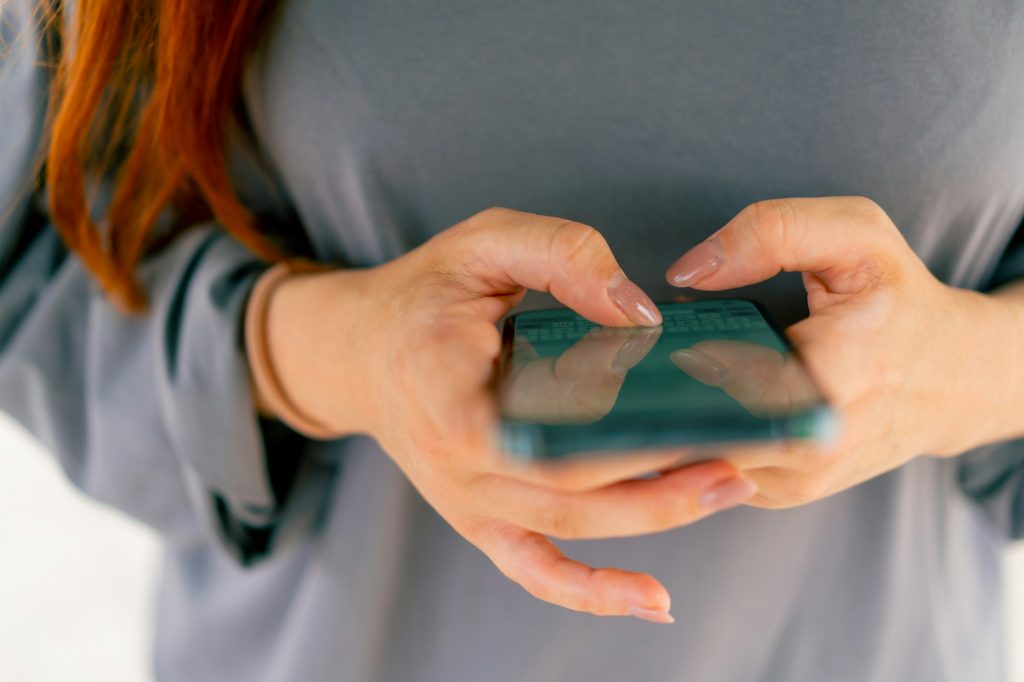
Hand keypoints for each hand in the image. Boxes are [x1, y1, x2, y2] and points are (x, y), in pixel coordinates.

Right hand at [260, 208, 757, 621]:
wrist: (361, 352)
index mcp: (447, 394)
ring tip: (728, 488)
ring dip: (653, 520)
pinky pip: (536, 570)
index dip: (622, 437)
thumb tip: (640, 312)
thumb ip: (562, 256)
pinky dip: (594, 592)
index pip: (543, 432)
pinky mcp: (479, 521)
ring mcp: (467, 502)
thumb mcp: (483, 243)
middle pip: (571, 491)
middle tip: (741, 454)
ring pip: (569, 529)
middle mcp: (454, 465)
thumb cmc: (424, 296)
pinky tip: (656, 599)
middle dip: (664, 481)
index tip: (694, 418)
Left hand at [667, 196, 1019, 507]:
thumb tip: (689, 271)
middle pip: (685, 431)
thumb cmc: (901, 302)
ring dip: (658, 419)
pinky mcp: (779, 492)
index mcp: (826, 384)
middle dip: (645, 394)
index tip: (634, 334)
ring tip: (641, 373)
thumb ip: (771, 232)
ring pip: (688, 458)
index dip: (657, 359)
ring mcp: (790, 481)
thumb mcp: (856, 236)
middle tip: (620, 354)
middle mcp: (806, 451)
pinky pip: (706, 468)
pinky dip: (684, 435)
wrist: (954, 379)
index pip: (708, 385)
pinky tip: (676, 397)